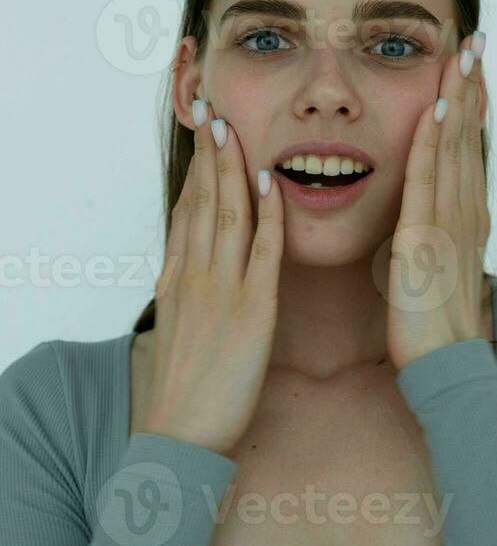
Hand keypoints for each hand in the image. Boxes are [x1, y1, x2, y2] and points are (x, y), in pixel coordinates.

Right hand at [139, 101, 284, 454]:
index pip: (188, 212)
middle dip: (209, 156)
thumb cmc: (185, 388)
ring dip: (232, 169)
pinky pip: (261, 252)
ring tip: (233, 130)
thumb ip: (187, 292)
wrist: (180, 433)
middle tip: (214, 112)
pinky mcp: (251, 311)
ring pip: (227, 215)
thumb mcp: (178, 329)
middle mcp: (195, 275)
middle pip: (203, 203)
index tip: (202, 137)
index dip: (196, 171)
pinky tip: (270, 185)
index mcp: (179, 279)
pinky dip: (266, 215)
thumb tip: (194, 266)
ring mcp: (221, 290)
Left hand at [385, 31, 489, 371]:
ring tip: (463, 56)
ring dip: (458, 98)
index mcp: (464, 214)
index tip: (469, 65)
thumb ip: (436, 229)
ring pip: (454, 147)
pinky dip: (433, 142)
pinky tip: (434, 108)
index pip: (467, 146)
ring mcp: (449, 221)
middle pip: (468, 136)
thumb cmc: (433, 317)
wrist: (443, 359)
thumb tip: (430, 209)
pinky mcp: (425, 236)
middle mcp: (464, 210)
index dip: (470, 104)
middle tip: (474, 41)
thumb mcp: (439, 262)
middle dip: (470, 86)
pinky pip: (429, 179)